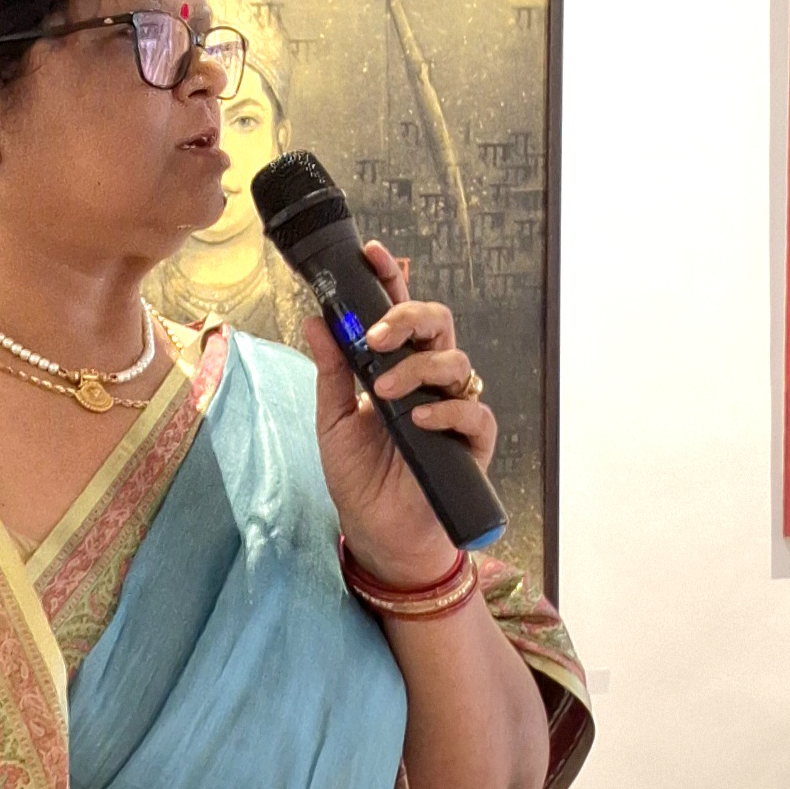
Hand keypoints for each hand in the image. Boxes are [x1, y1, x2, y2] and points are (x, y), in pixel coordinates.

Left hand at [297, 241, 497, 585]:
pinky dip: (448, 408)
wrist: (378, 534)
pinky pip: (474, 408)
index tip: (373, 254)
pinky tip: (420, 420)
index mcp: (393, 366)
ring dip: (417, 368)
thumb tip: (314, 319)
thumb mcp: (331, 420)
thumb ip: (331, 370)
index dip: (391, 279)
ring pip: (455, 359)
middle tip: (376, 336)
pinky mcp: (472, 440)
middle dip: (408, 316)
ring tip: (385, 393)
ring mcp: (452, 406)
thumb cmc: (358, 479)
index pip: (398, 312)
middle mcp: (426, 379)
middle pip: (437, 322)